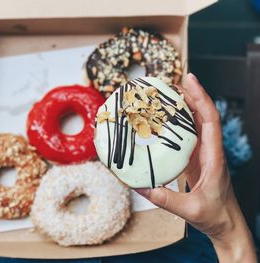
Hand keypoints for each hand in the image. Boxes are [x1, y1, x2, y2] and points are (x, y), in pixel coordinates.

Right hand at [136, 73, 256, 261]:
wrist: (226, 224)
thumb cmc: (215, 216)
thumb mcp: (189, 210)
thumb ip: (164, 199)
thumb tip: (140, 186)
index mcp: (214, 158)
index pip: (211, 120)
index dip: (201, 98)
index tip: (189, 80)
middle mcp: (210, 151)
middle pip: (203, 115)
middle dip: (190, 95)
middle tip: (170, 82)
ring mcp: (204, 154)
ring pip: (196, 122)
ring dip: (184, 106)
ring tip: (166, 94)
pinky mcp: (196, 159)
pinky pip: (189, 135)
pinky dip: (178, 122)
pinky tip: (165, 119)